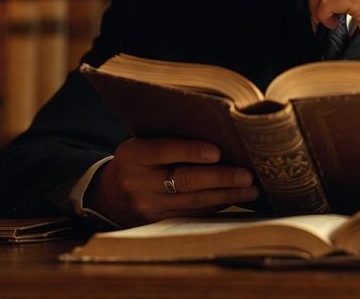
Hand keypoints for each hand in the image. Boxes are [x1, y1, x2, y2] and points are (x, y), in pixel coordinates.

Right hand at [87, 137, 259, 227]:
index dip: (190, 151)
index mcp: (132, 156)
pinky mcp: (158, 223)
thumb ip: (170, 140)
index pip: (163, 151)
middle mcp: (137, 183)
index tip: (217, 151)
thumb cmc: (137, 161)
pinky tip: (235, 198)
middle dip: (219, 178)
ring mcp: (148, 207)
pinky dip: (216, 205)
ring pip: (193, 201)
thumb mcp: (142, 144)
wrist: (109, 195)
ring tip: (251, 189)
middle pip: (184, 180)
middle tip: (247, 175)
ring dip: (226, 195)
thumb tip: (218, 137)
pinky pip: (192, 214)